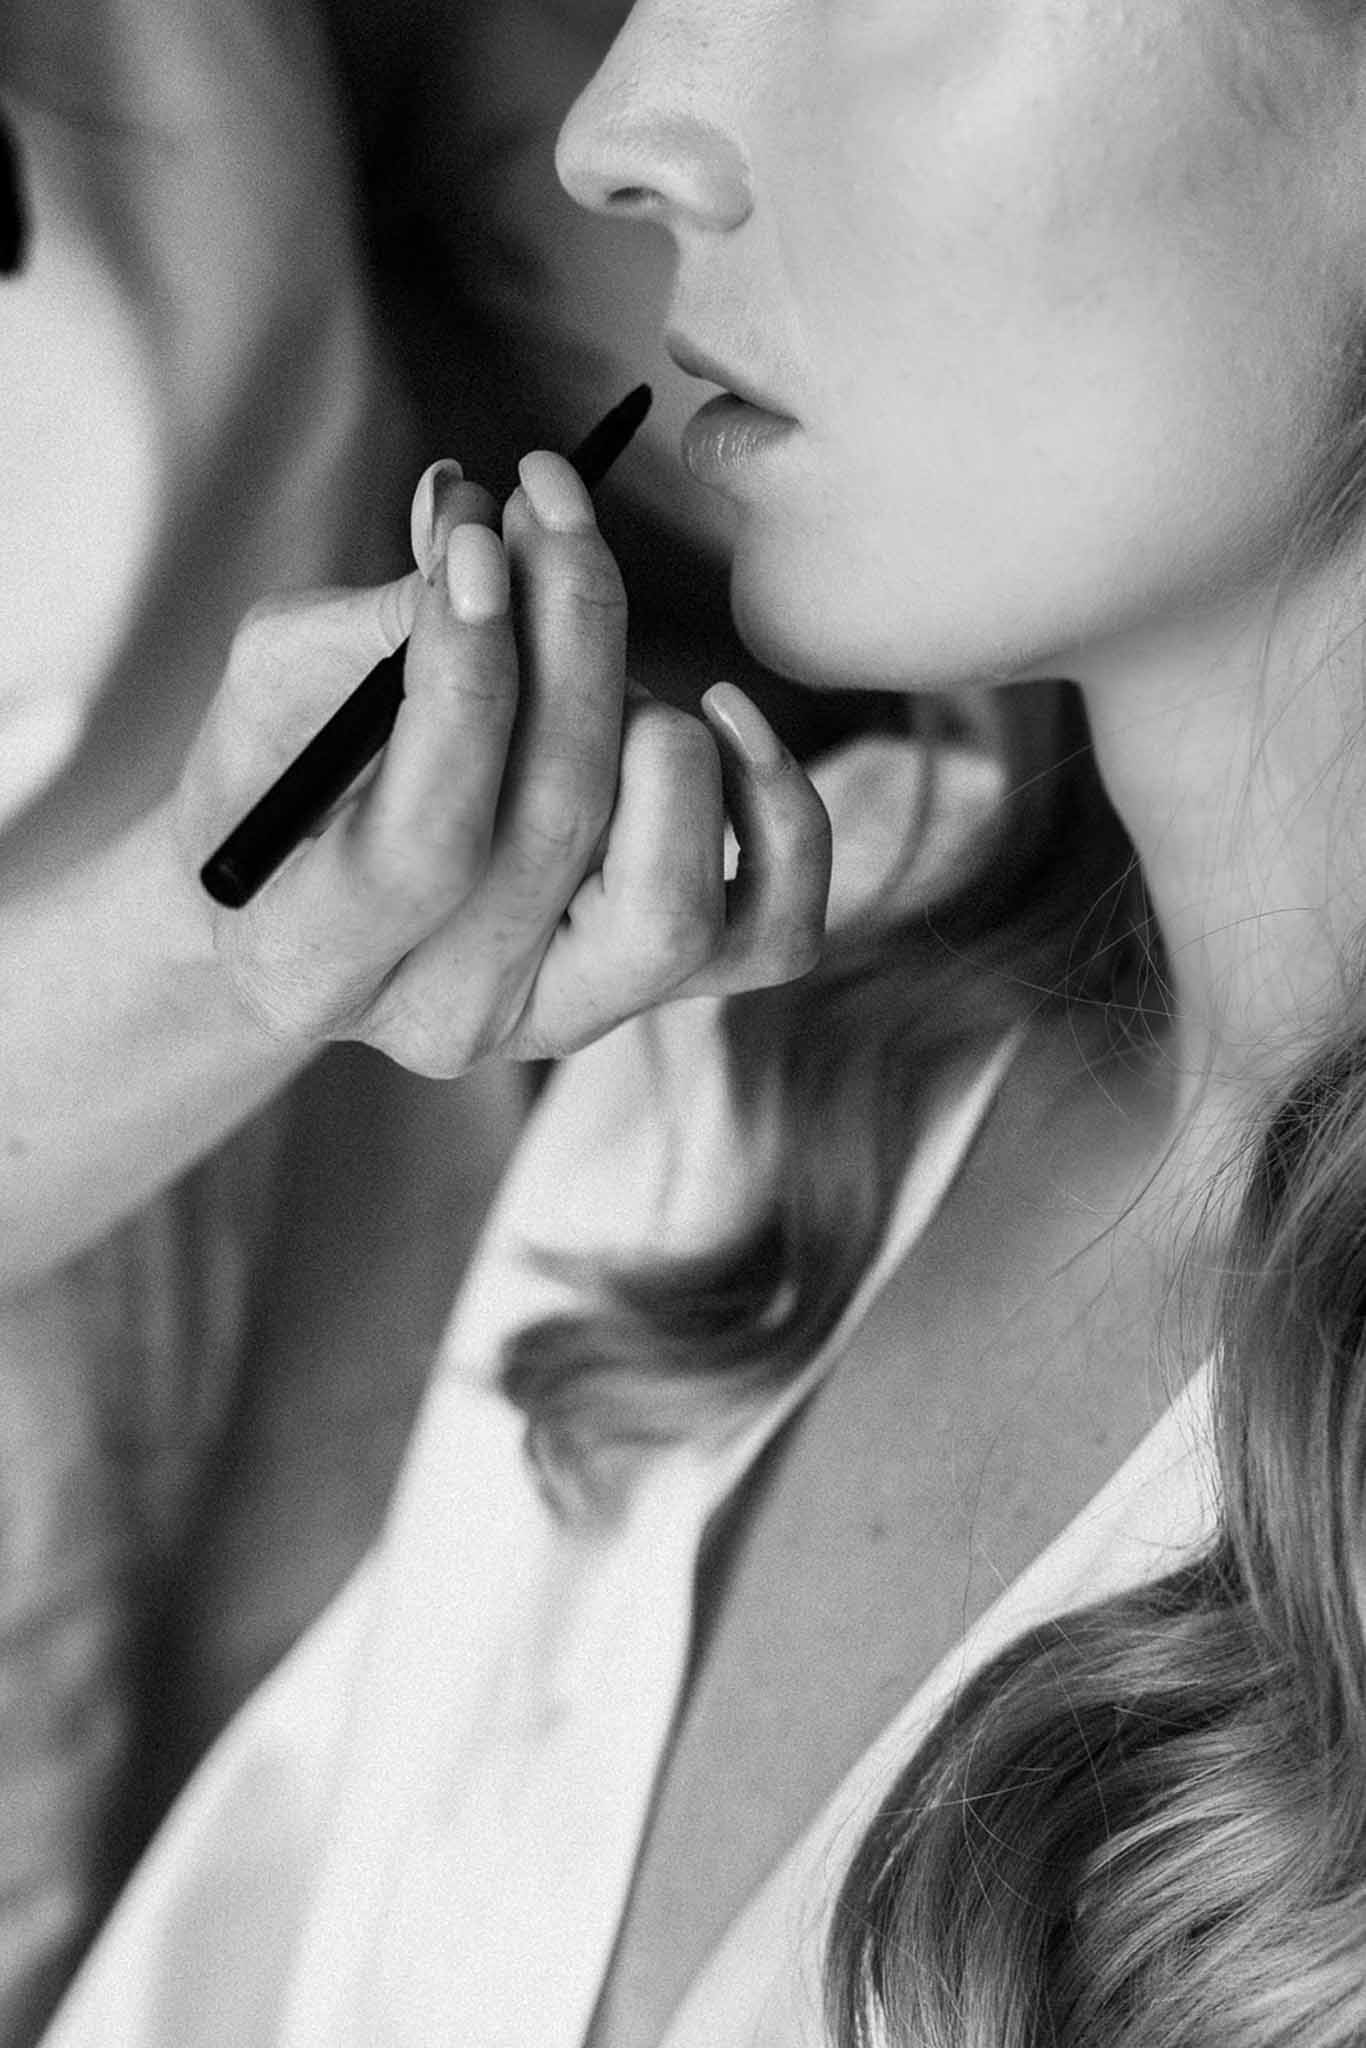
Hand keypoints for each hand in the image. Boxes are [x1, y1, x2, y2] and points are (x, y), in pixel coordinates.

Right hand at [169, 452, 831, 1074]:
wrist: (313, 890)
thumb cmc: (282, 773)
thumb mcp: (281, 688)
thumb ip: (375, 617)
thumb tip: (477, 514)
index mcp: (312, 961)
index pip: (426, 842)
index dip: (464, 677)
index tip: (475, 535)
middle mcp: (447, 1017)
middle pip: (559, 830)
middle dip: (569, 634)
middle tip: (551, 506)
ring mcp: (565, 1017)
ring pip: (674, 906)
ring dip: (662, 735)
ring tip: (608, 655)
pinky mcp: (660, 1000)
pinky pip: (776, 932)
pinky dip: (780, 813)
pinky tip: (726, 715)